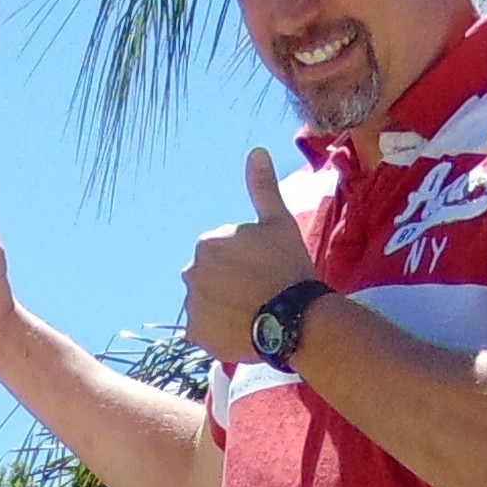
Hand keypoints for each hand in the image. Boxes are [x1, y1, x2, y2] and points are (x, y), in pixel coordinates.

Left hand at [182, 149, 317, 363]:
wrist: (296, 318)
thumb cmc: (289, 267)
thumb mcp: (279, 222)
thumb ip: (262, 188)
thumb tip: (256, 151)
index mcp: (207, 243)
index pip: (222, 252)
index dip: (245, 261)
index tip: (264, 269)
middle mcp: (190, 272)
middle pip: (210, 277)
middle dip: (230, 283)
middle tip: (260, 291)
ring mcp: (190, 306)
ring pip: (207, 304)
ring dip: (224, 306)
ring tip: (254, 311)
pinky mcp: (195, 335)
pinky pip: (205, 330)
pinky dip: (219, 330)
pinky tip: (244, 328)